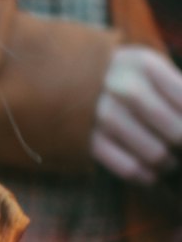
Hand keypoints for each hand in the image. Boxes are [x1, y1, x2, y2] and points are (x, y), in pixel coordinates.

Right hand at [90, 45, 181, 185]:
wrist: (70, 80)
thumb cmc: (126, 77)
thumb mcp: (151, 69)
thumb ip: (178, 90)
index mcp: (145, 65)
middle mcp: (123, 88)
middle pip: (176, 132)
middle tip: (178, 147)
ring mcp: (102, 115)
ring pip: (155, 154)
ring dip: (168, 164)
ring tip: (168, 162)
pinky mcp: (89, 140)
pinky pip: (129, 168)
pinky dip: (146, 176)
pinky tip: (151, 173)